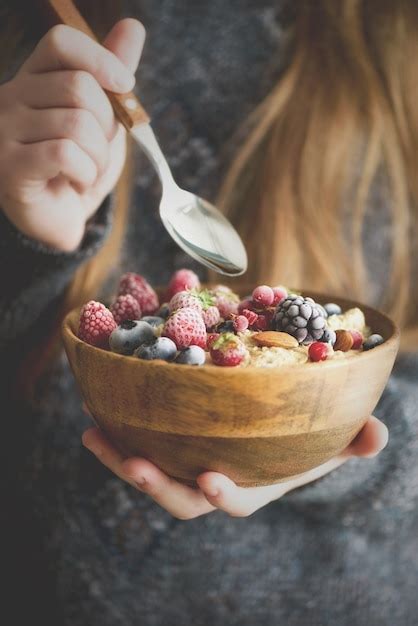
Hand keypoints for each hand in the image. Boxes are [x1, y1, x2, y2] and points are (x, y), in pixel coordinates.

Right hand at [0, 19, 144, 250]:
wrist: (58, 217)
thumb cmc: (77, 166)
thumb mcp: (102, 119)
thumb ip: (112, 77)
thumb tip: (133, 26)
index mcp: (34, 80)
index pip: (62, 42)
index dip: (100, 59)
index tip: (126, 86)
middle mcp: (12, 97)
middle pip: (79, 87)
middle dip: (107, 126)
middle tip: (97, 151)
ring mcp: (5, 132)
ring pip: (77, 125)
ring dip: (98, 158)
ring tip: (86, 171)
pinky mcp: (10, 166)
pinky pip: (65, 154)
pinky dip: (85, 173)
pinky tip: (75, 183)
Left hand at [82, 416, 387, 519]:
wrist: (271, 428)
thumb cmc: (304, 438)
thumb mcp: (333, 438)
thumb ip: (353, 439)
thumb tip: (376, 434)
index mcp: (252, 484)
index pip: (237, 500)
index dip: (225, 495)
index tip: (213, 479)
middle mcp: (215, 480)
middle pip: (180, 496)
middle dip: (156, 484)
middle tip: (135, 462)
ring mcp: (187, 463)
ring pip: (150, 472)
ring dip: (120, 457)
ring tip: (93, 434)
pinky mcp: (168, 443)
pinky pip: (139, 442)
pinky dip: (117, 430)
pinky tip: (96, 408)